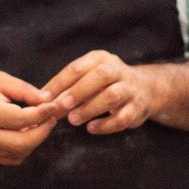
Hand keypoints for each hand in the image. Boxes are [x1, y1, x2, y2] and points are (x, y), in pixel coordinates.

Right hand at [0, 70, 62, 165]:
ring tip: (40, 124)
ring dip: (35, 141)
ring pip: (18, 154)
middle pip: (21, 143)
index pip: (20, 119)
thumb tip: (48, 101)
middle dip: (42, 132)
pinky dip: (24, 148)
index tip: (54, 106)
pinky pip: (11, 158)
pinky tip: (27, 133)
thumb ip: (24, 90)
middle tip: (51, 118)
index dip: (42, 114)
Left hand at [45, 50, 161, 134]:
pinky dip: (106, 125)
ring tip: (73, 120)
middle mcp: (117, 70)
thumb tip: (43, 100)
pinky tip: (91, 129)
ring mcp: (130, 89)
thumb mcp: (89, 76)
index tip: (43, 98)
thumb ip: (68, 86)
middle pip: (99, 77)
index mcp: (100, 59)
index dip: (59, 83)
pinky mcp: (137, 107)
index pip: (77, 68)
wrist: (145, 89)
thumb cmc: (106, 84)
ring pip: (111, 96)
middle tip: (60, 106)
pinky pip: (122, 117)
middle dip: (77, 92)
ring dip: (90, 108)